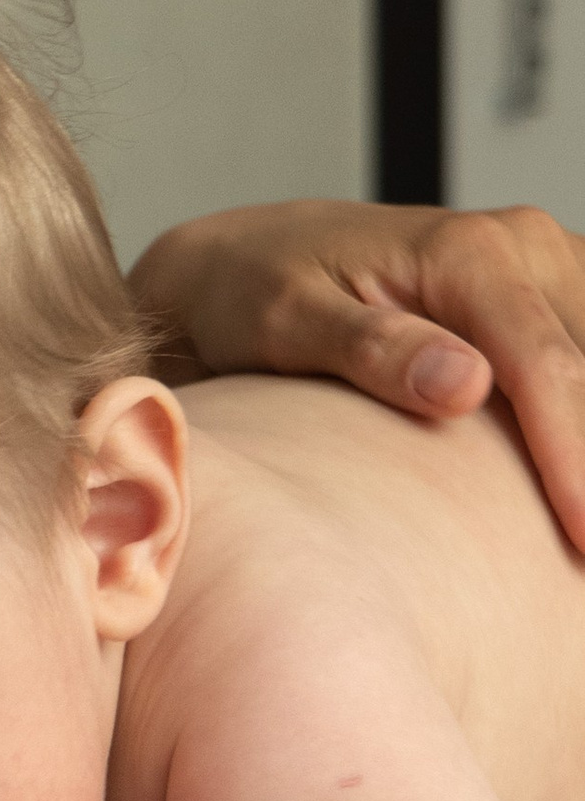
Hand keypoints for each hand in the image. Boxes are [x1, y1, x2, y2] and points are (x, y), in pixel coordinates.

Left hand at [128, 199, 584, 551]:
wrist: (248, 260)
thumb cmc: (256, 292)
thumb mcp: (289, 322)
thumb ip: (374, 351)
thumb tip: (464, 386)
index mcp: (467, 252)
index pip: (543, 366)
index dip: (573, 456)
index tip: (582, 534)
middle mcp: (518, 246)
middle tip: (577, 555)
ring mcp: (539, 266)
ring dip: (584, 441)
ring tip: (574, 530)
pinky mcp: (542, 294)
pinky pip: (578, 358)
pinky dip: (575, 417)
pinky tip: (568, 484)